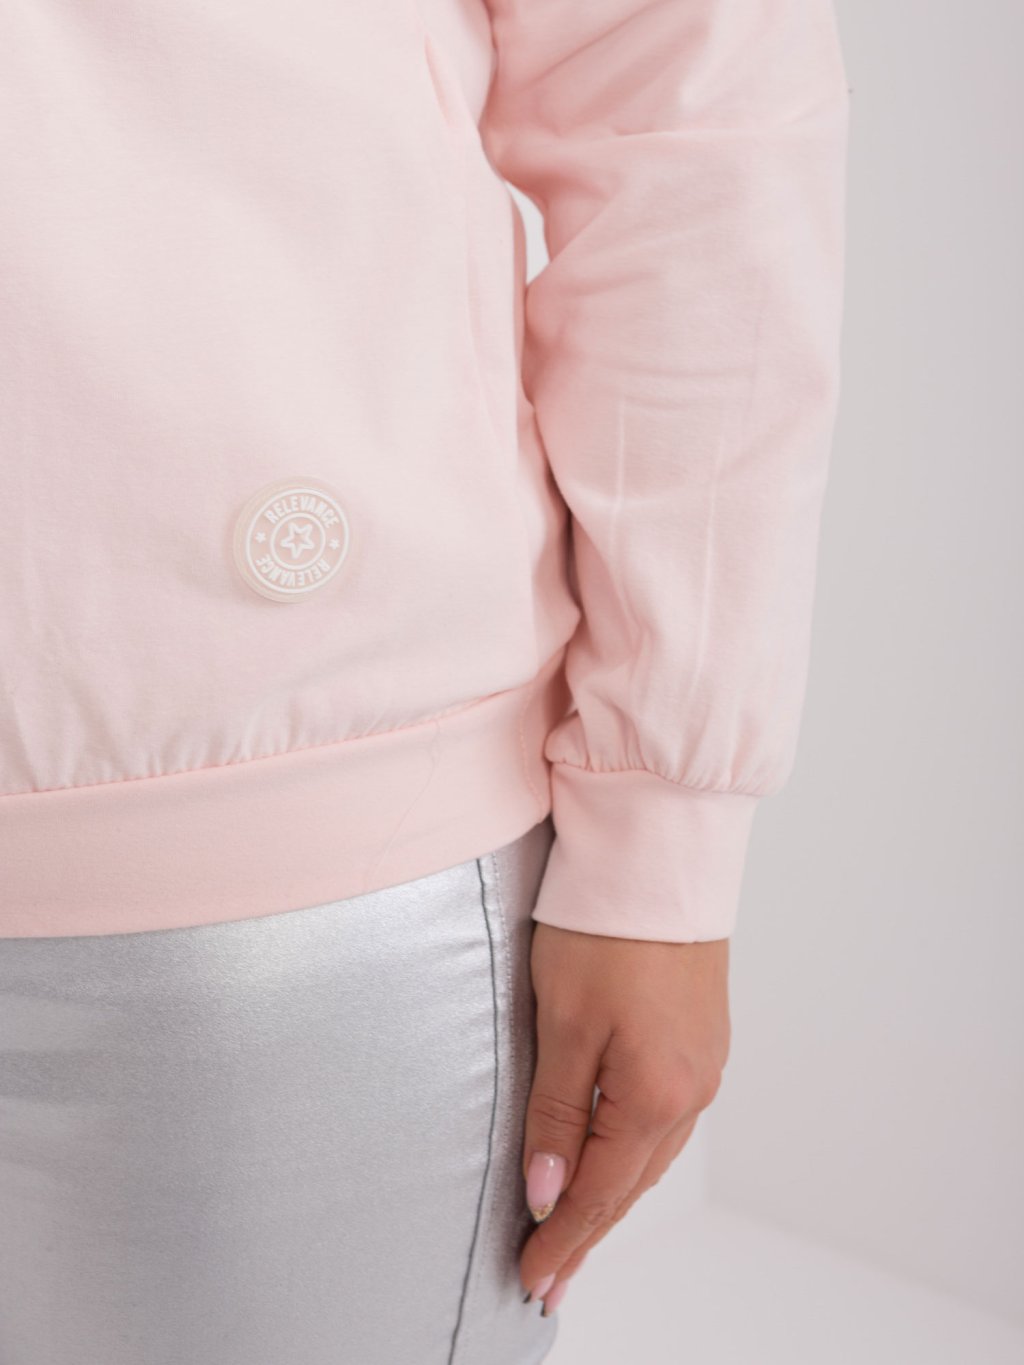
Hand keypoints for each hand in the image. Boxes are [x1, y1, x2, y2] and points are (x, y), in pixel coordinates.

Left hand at [518, 923, 729, 1308]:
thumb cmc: (605, 930)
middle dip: (587, 1232)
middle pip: (631, 1183)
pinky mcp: (702, 1039)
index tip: (532, 1279)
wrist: (659, 857)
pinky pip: (667, 1119)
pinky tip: (616, 1159)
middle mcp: (692, 1090)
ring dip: (612, 1196)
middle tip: (550, 1279)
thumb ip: (555, 1113)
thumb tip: (548, 1191)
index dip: (562, 1239)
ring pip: (651, 1155)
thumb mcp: (564, 1024)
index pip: (599, 1192)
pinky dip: (634, 1152)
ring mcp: (704, 1065)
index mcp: (655, 1095)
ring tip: (577, 1232)